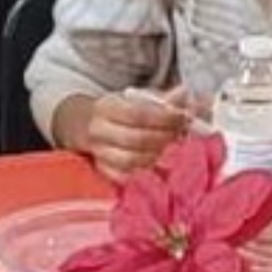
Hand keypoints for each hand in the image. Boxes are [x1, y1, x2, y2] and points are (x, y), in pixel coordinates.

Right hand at [70, 89, 200, 180]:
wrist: (86, 125)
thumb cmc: (118, 111)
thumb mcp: (137, 98)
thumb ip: (163, 98)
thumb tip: (184, 95)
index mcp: (106, 107)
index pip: (138, 114)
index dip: (165, 117)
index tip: (184, 117)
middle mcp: (99, 130)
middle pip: (136, 139)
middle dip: (164, 137)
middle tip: (181, 134)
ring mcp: (98, 153)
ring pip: (130, 161)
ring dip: (156, 156)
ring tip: (170, 149)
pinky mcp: (101, 170)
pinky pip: (125, 176)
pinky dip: (143, 171)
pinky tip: (156, 163)